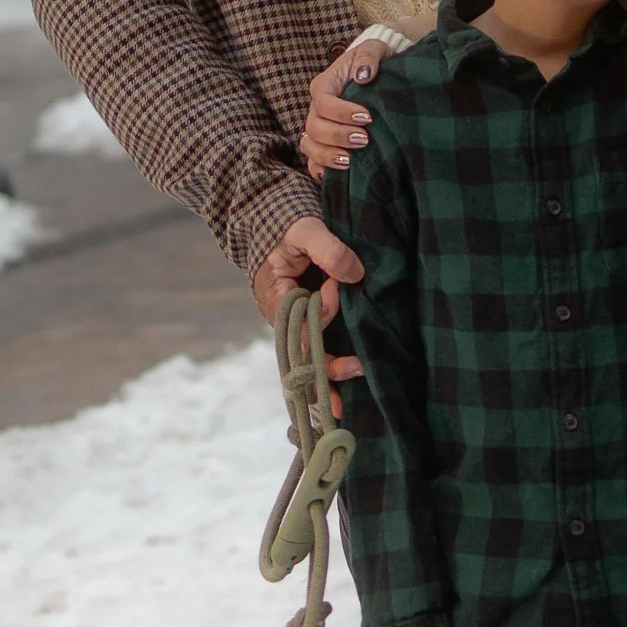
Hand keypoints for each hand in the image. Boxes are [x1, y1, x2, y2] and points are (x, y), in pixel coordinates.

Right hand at [252, 216, 364, 406]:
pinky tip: (345, 386)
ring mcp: (296, 322)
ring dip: (327, 377)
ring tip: (342, 407)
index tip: (334, 288)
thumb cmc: (285, 222)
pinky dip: (330, 365)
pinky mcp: (309, 320)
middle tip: (354, 374)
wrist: (272, 219)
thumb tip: (354, 275)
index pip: (298, 321)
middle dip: (324, 371)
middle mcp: (283, 318)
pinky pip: (318, 347)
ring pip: (309, 357)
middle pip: (302, 352)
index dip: (321, 313)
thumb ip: (328, 249)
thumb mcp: (304, 228)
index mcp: (276, 298)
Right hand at [301, 37, 388, 174]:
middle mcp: (316, 109)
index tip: (368, 117)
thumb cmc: (374, 62)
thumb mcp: (375, 49)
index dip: (341, 112)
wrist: (378, 76)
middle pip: (315, 127)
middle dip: (338, 136)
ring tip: (350, 161)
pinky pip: (313, 162)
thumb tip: (364, 76)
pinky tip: (340, 175)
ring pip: (309, 146)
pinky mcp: (325, 144)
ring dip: (327, 156)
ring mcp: (318, 128)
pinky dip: (321, 170)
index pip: (323, 101)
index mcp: (324, 85)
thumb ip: (369, 57)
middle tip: (365, 140)